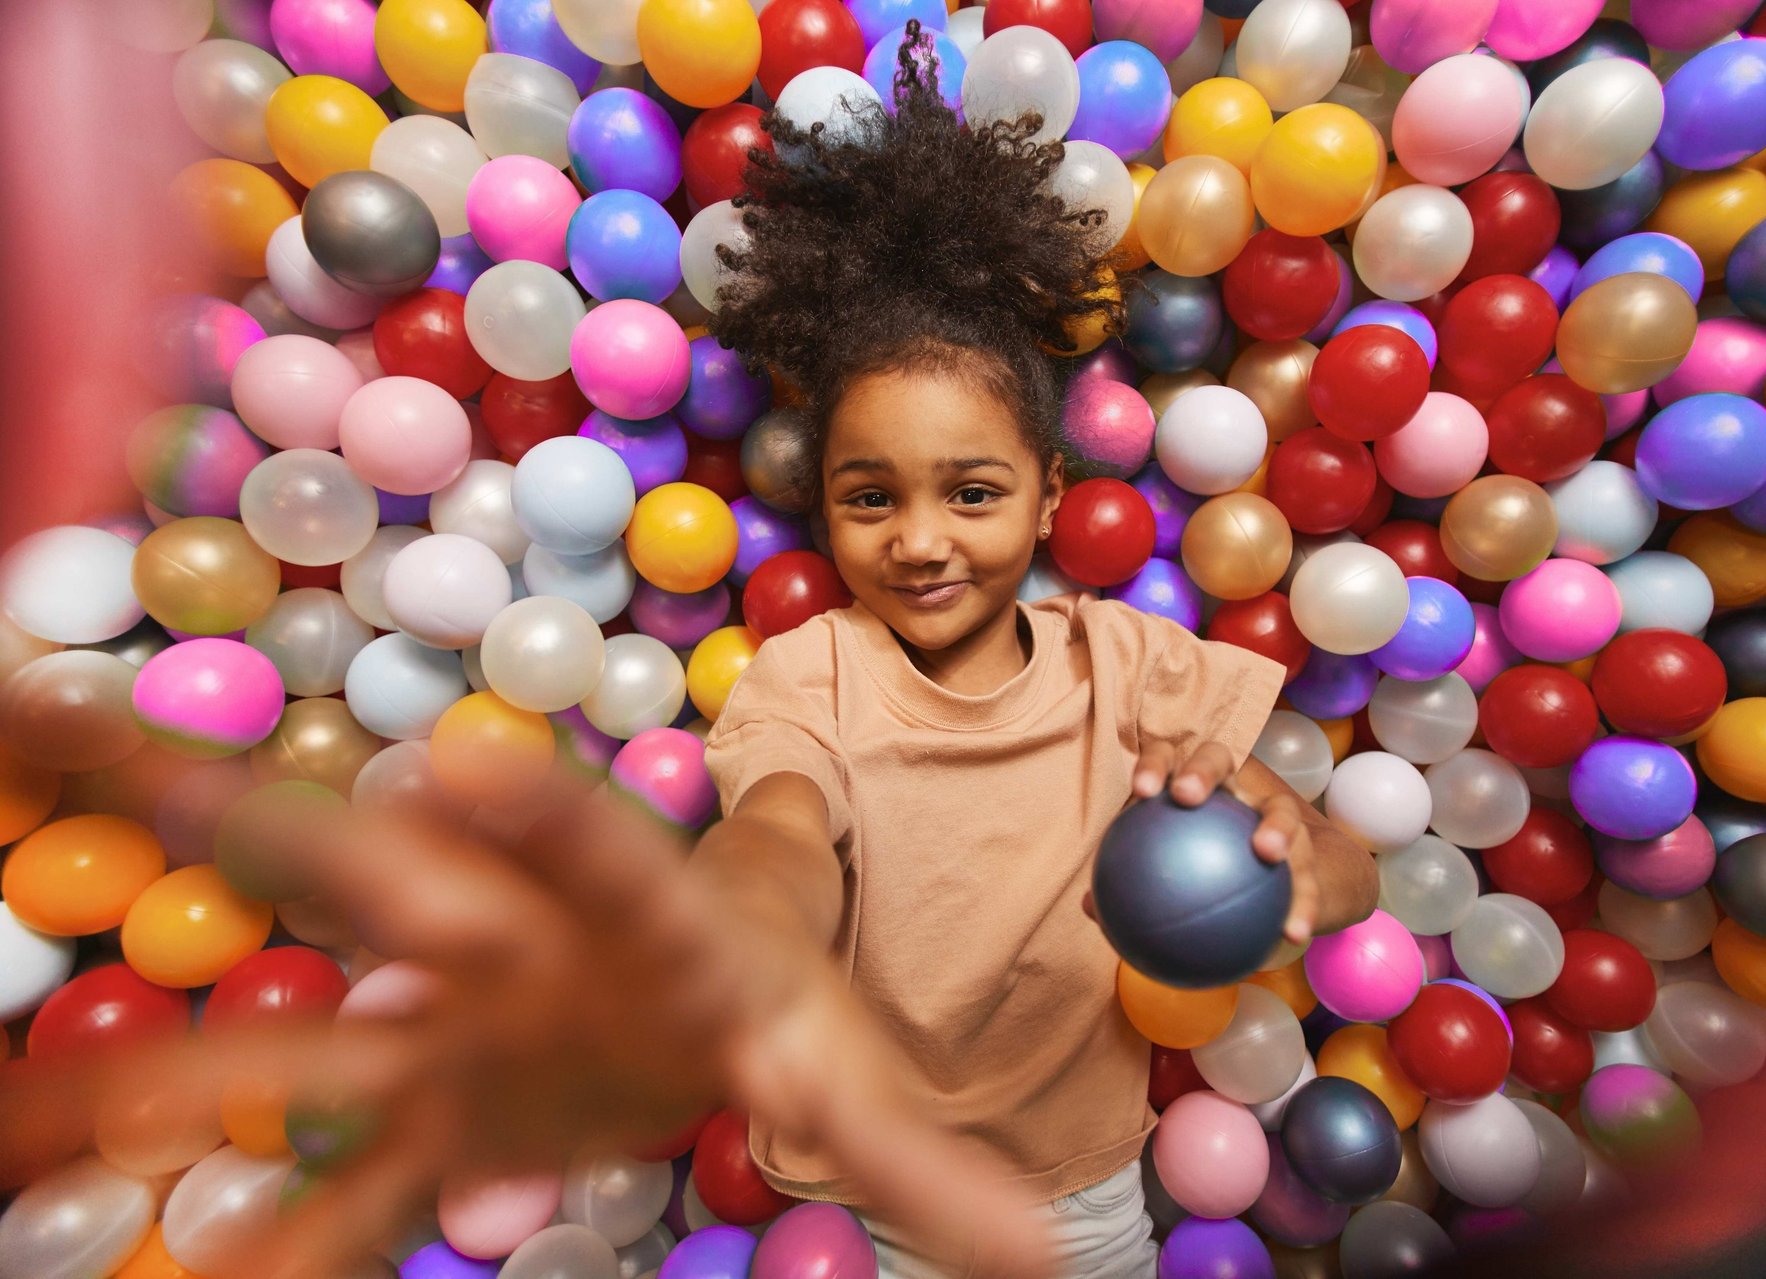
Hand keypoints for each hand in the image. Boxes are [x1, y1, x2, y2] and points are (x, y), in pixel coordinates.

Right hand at [0, 787, 1060, 1278]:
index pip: (583, 859)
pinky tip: (151, 1266)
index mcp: (623, 924)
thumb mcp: (841, 1082)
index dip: (534, 827)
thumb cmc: (771, 1002)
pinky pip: (323, 1187)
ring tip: (11, 1112)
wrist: (703, 1000)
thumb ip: (922, 1170)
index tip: (463, 777)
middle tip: (34, 719)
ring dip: (162, 1060)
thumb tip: (1052, 1263)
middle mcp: (499, 950)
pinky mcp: (423, 1118)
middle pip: (355, 870)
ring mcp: (436, 1034)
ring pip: (285, 1031)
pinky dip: (259, 1247)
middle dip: (227, 812)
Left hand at [1121, 740, 1377, 945]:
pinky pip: (1308, 876)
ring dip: (1275, 827)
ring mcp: (1277, 810)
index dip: (1156, 765)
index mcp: (1196, 782)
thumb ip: (1135, 883)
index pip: (1169, 757)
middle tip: (1187, 795)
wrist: (1281, 875)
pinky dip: (1303, 904)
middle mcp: (1237, 784)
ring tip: (1267, 852)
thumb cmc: (1203, 865)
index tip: (1142, 791)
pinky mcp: (1311, 847)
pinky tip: (1295, 933)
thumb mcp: (1170, 872)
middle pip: (1220, 757)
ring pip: (1278, 808)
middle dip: (1203, 769)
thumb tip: (1089, 907)